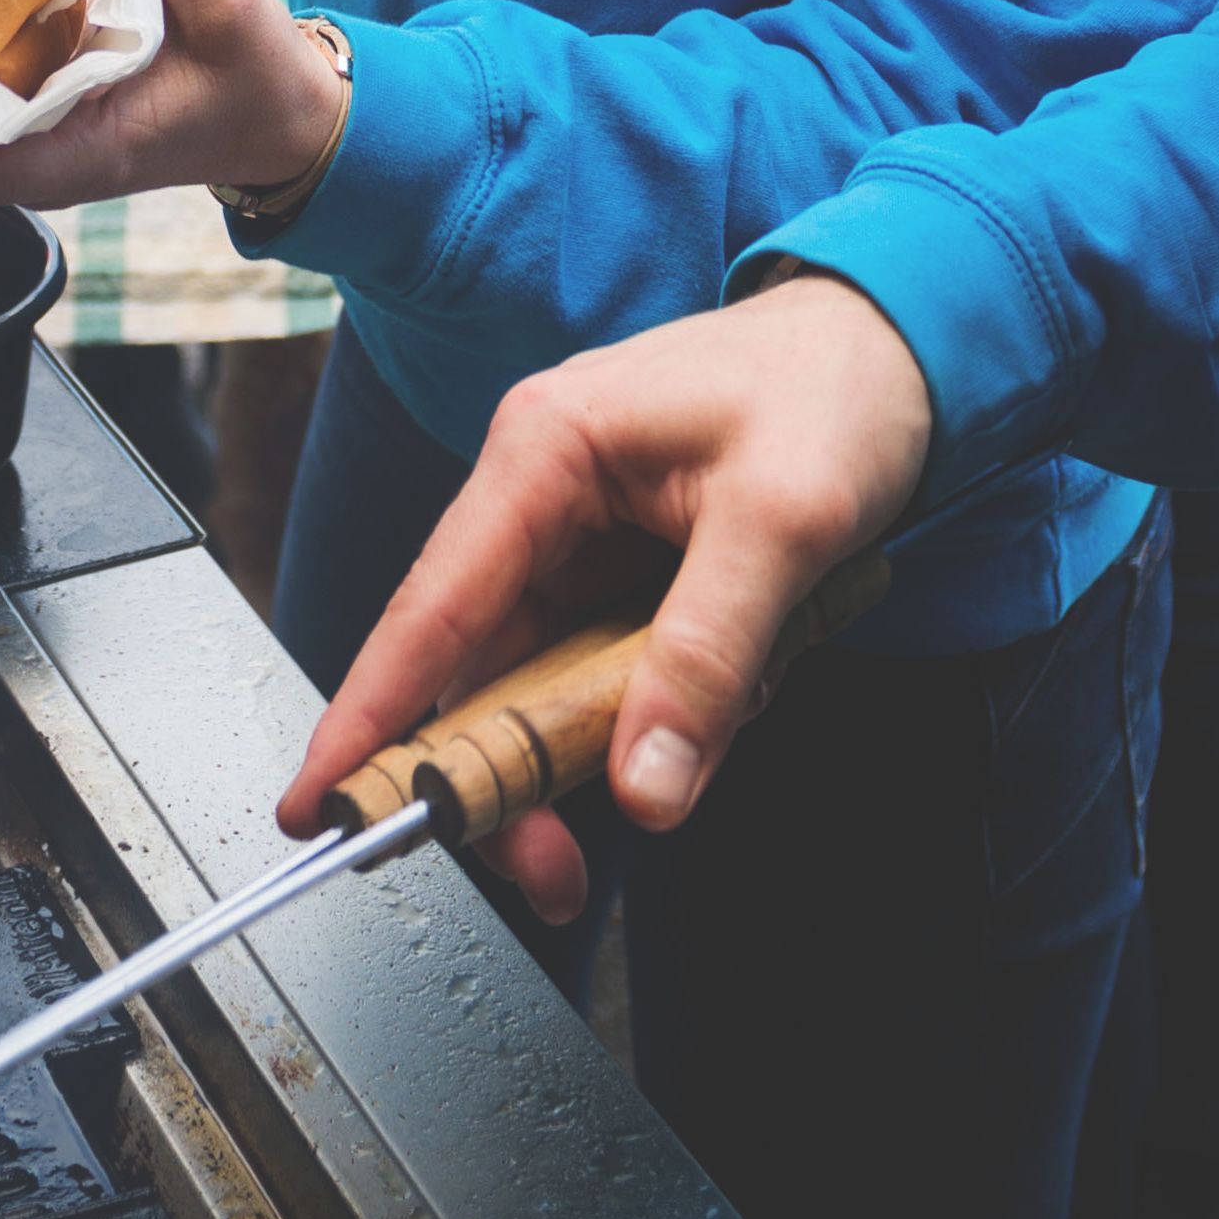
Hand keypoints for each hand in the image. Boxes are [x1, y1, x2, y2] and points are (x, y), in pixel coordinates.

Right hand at [276, 271, 933, 917]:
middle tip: (555, 874)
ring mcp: (578, 531)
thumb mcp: (786, 521)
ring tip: (672, 777)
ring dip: (591, 752)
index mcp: (545, 449)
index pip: (432, 606)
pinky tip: (732, 691)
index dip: (372, 714)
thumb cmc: (834, 390)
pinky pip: (604, 668)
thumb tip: (645, 786)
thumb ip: (710, 656)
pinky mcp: (621, 565)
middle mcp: (540, 491)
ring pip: (541, 680)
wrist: (899, 345)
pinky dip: (651, 708)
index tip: (320, 802)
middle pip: (479, 666)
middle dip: (510, 777)